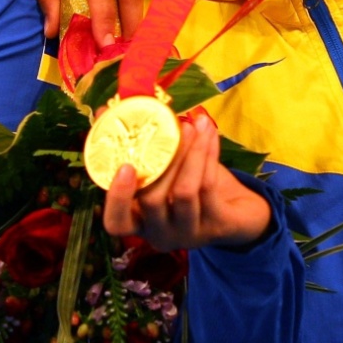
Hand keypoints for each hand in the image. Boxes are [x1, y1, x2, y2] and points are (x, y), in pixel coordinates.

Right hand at [101, 110, 270, 249]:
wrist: (236, 215)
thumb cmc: (187, 186)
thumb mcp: (161, 169)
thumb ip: (135, 145)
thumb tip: (106, 110)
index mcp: (139, 222)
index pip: (116, 222)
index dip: (117, 198)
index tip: (125, 166)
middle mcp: (161, 233)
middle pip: (152, 201)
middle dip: (163, 159)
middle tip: (175, 127)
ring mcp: (189, 232)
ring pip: (184, 192)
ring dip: (190, 153)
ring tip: (196, 125)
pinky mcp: (217, 225)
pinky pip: (209, 186)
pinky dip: (209, 155)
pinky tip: (210, 134)